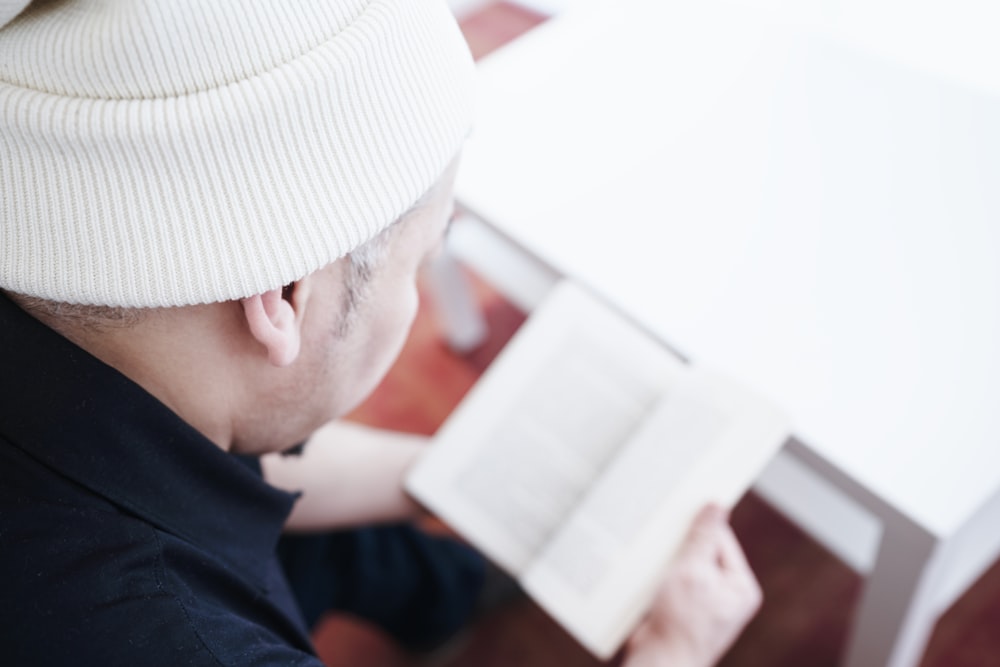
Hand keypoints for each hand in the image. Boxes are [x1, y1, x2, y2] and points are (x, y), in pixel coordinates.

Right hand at [623, 504, 761, 666]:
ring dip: (667, 560)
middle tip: (663, 533)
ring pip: (683, 567)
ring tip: (654, 559)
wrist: (659, 663)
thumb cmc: (681, 623)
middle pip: (702, 552)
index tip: (681, 507)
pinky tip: (646, 573)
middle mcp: (726, 595)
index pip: (723, 540)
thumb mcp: (693, 571)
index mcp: (740, 587)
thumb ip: (703, 537)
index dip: (701, 525)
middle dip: (681, 545)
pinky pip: (671, 582)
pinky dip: (659, 576)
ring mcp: (703, 604)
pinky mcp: (682, 611)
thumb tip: (716, 506)